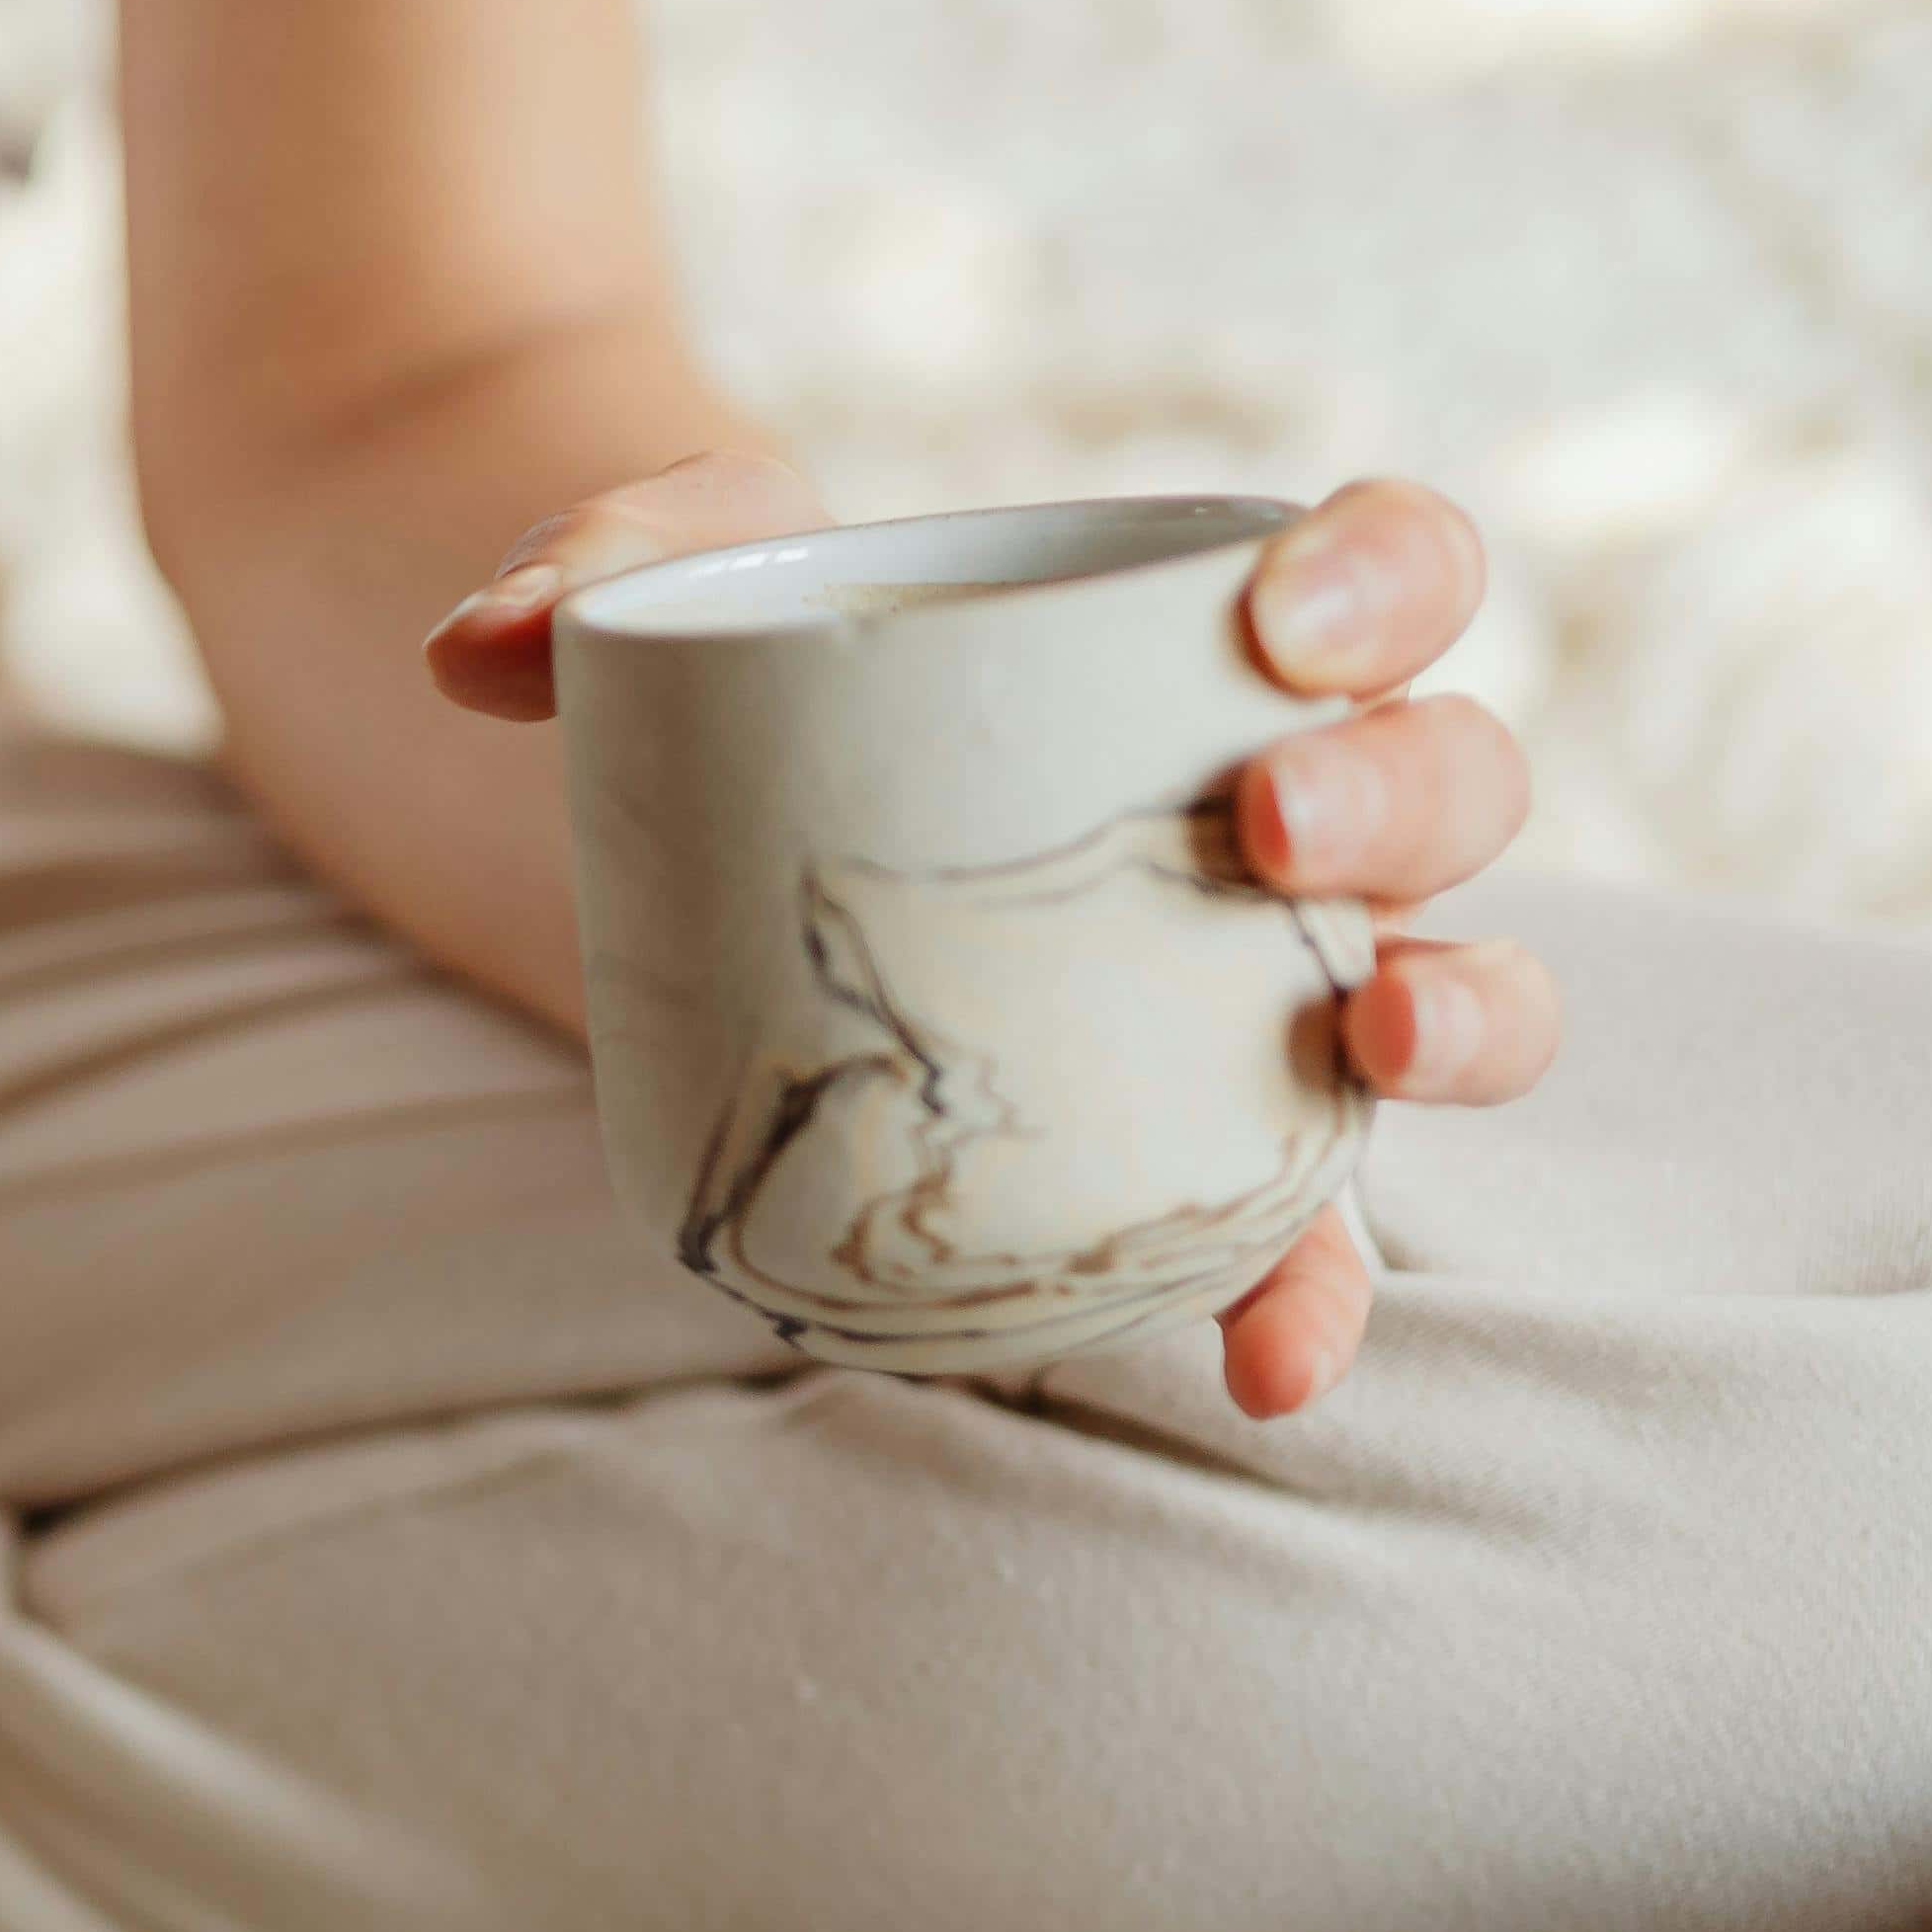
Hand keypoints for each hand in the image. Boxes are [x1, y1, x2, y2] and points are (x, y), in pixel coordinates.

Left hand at [425, 465, 1557, 1422]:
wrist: (691, 809)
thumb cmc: (758, 661)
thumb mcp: (683, 578)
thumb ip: (599, 564)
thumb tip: (477, 646)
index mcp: (1222, 640)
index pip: (1392, 577)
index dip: (1391, 582)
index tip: (1283, 622)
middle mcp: (1287, 813)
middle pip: (1454, 788)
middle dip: (1404, 802)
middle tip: (1266, 823)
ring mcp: (1253, 984)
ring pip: (1442, 994)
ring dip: (1452, 1020)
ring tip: (1363, 1042)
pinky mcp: (1177, 1142)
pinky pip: (1294, 1229)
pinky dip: (1308, 1293)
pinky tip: (1265, 1368)